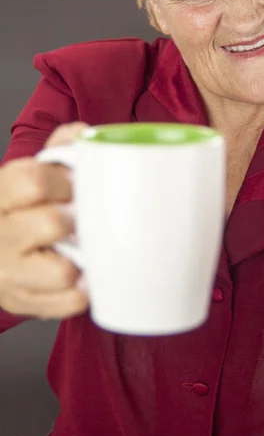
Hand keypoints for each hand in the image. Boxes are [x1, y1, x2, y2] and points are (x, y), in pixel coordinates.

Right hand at [0, 123, 89, 319]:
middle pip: (51, 223)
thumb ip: (57, 149)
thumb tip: (82, 133)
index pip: (33, 180)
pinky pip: (68, 301)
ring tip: (80, 248)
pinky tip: (81, 274)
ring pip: (62, 272)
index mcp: (1, 194)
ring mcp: (7, 272)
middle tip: (79, 218)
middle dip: (74, 219)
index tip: (73, 185)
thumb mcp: (30, 173)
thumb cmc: (23, 207)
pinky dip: (83, 290)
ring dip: (81, 259)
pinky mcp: (23, 301)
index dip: (63, 181)